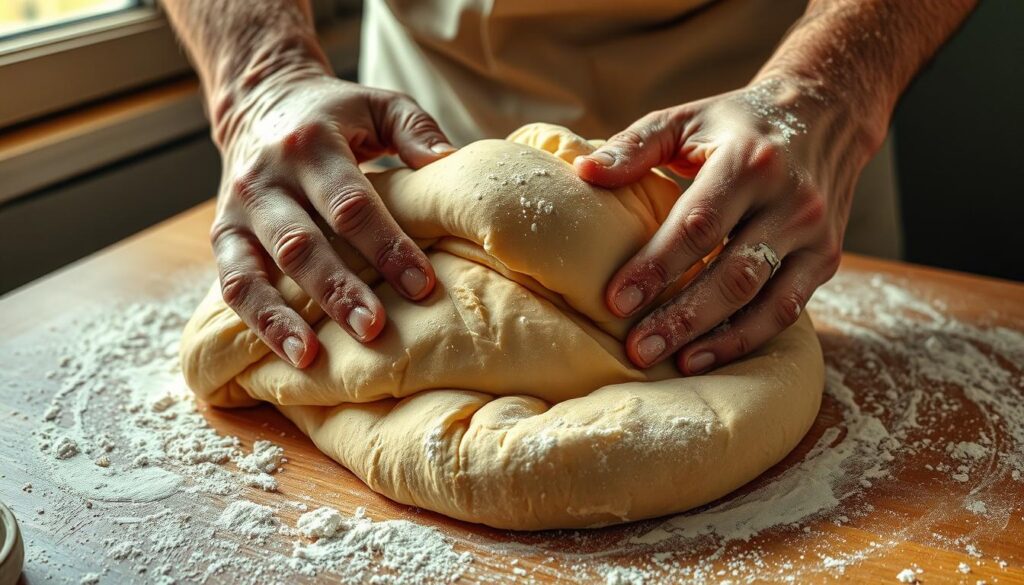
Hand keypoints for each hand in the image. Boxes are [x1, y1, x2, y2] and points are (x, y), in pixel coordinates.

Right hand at [210, 72, 455, 367]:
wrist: (259, 103)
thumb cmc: (335, 115)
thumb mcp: (378, 104)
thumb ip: (415, 129)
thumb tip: (450, 165)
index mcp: (313, 145)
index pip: (352, 205)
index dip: (387, 246)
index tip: (422, 286)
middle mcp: (268, 178)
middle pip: (303, 243)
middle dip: (339, 290)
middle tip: (375, 328)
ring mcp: (240, 210)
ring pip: (259, 269)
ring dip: (287, 317)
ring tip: (315, 357)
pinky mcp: (222, 235)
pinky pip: (233, 285)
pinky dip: (259, 322)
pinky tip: (292, 355)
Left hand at [576, 77, 880, 373]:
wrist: (826, 112)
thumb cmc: (737, 122)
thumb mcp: (686, 118)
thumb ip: (636, 145)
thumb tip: (584, 174)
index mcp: (750, 162)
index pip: (698, 225)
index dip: (656, 267)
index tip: (615, 301)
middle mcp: (790, 200)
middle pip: (733, 273)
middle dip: (683, 317)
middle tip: (638, 348)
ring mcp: (814, 233)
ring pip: (766, 301)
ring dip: (718, 339)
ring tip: (673, 363)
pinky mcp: (825, 258)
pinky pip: (788, 309)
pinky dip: (748, 337)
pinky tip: (709, 355)